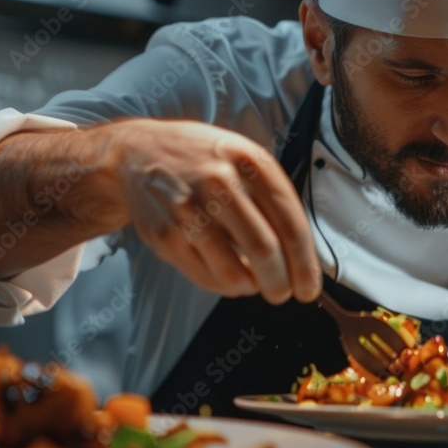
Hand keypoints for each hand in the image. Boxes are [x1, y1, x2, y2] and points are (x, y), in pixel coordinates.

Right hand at [112, 118, 320, 303]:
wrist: (138, 153)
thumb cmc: (204, 161)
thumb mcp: (245, 159)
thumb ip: (274, 201)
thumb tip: (304, 258)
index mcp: (248, 161)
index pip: (289, 222)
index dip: (305, 263)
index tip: (309, 286)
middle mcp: (218, 182)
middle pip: (264, 250)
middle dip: (281, 283)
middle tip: (284, 293)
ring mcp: (188, 210)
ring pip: (234, 273)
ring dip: (252, 287)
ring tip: (255, 282)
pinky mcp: (165, 235)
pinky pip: (206, 278)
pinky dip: (226, 285)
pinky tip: (230, 274)